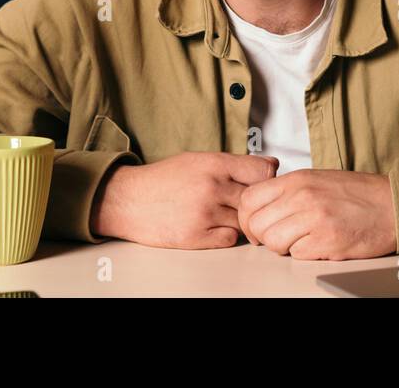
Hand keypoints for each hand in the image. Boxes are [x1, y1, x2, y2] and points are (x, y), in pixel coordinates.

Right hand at [90, 151, 278, 248]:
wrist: (128, 200)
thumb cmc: (162, 179)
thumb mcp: (197, 160)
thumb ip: (231, 164)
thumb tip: (269, 166)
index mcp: (213, 163)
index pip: (263, 170)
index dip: (267, 179)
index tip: (265, 184)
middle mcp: (212, 187)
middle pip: (256, 199)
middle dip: (254, 203)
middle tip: (246, 204)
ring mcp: (205, 213)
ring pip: (245, 221)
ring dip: (240, 221)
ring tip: (224, 214)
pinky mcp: (196, 236)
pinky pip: (229, 239)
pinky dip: (226, 235)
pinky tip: (213, 226)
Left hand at [237, 168, 396, 259]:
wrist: (392, 204)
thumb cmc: (356, 194)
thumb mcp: (315, 179)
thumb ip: (286, 191)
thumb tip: (258, 208)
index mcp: (297, 179)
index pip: (248, 199)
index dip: (246, 217)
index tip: (256, 225)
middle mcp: (302, 196)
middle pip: (256, 224)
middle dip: (263, 237)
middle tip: (277, 238)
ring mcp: (314, 219)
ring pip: (273, 242)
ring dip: (284, 247)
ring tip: (301, 240)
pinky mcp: (327, 241)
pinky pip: (297, 255)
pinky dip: (304, 254)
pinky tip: (319, 244)